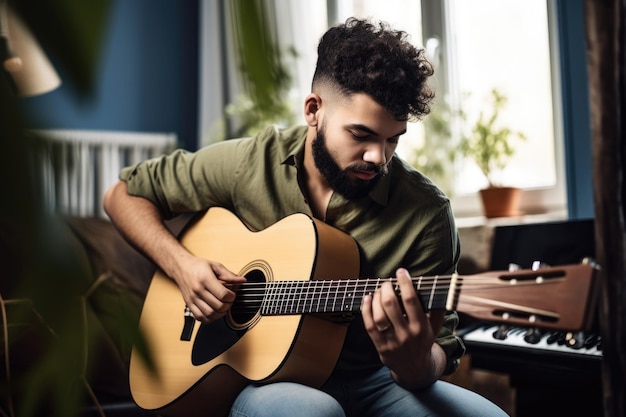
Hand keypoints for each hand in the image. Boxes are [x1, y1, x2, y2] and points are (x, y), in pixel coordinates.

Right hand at [173, 255, 245, 323]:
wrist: (181, 267)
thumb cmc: (197, 266)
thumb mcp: (215, 265)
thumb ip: (229, 274)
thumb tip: (242, 280)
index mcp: (205, 279)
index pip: (222, 294)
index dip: (232, 296)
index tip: (232, 294)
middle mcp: (198, 290)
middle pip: (218, 306)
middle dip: (228, 305)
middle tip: (229, 301)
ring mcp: (192, 299)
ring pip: (210, 314)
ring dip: (220, 313)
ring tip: (223, 307)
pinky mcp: (189, 304)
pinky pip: (200, 318)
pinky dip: (210, 318)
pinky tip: (214, 312)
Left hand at [361, 268, 445, 388]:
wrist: (416, 370)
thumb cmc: (424, 342)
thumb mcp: (436, 327)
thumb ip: (438, 309)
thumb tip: (444, 288)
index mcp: (422, 327)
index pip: (411, 300)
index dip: (405, 283)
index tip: (401, 271)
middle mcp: (407, 335)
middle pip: (391, 306)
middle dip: (387, 289)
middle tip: (387, 282)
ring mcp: (392, 342)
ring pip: (379, 315)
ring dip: (376, 298)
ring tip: (378, 290)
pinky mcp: (380, 347)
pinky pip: (369, 326)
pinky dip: (366, 310)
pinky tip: (367, 299)